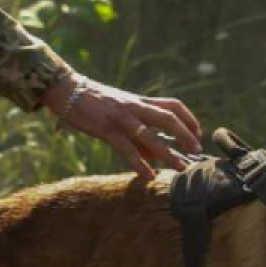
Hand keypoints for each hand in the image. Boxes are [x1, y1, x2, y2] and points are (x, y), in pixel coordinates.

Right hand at [43, 73, 201, 180]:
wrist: (66, 90)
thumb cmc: (97, 104)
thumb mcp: (123, 113)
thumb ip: (141, 135)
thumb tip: (157, 156)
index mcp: (141, 102)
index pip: (173, 105)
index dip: (189, 119)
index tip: (198, 134)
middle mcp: (135, 107)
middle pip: (168, 117)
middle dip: (186, 134)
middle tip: (197, 151)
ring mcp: (121, 117)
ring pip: (149, 135)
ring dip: (167, 153)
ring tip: (180, 168)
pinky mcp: (106, 128)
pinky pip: (126, 148)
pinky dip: (139, 163)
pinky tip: (148, 176)